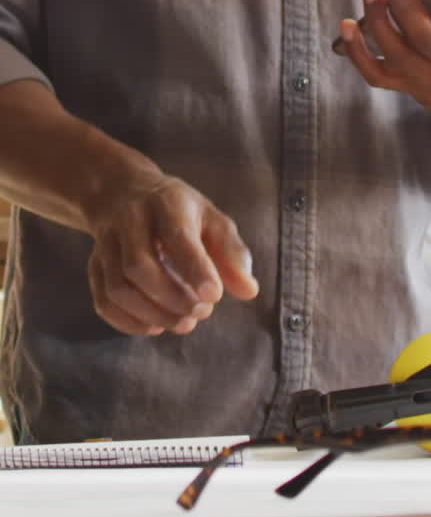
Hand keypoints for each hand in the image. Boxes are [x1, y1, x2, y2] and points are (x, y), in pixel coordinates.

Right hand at [87, 172, 257, 336]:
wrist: (122, 191)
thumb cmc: (178, 211)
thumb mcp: (211, 218)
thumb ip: (232, 253)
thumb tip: (249, 291)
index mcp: (166, 202)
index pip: (176, 236)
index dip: (195, 269)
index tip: (214, 296)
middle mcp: (130, 220)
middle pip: (138, 265)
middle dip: (171, 297)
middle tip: (201, 313)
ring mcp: (107, 243)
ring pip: (118, 287)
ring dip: (151, 313)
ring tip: (183, 323)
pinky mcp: (94, 264)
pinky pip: (103, 300)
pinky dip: (128, 321)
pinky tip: (155, 325)